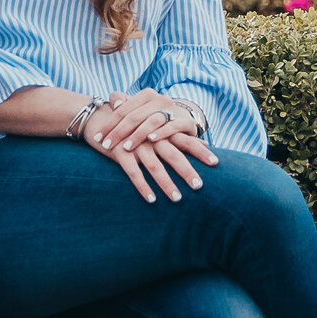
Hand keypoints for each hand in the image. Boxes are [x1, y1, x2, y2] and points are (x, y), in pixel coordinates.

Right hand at [85, 89, 216, 203]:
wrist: (99, 117)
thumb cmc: (133, 124)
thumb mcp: (155, 125)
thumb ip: (180, 134)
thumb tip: (205, 142)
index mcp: (161, 129)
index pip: (185, 139)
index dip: (200, 150)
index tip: (216, 162)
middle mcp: (151, 136)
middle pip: (174, 155)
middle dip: (187, 171)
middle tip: (200, 186)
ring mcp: (136, 144)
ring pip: (155, 167)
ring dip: (166, 184)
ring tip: (177, 199)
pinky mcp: (120, 152)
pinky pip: (133, 172)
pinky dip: (143, 186)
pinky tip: (151, 200)